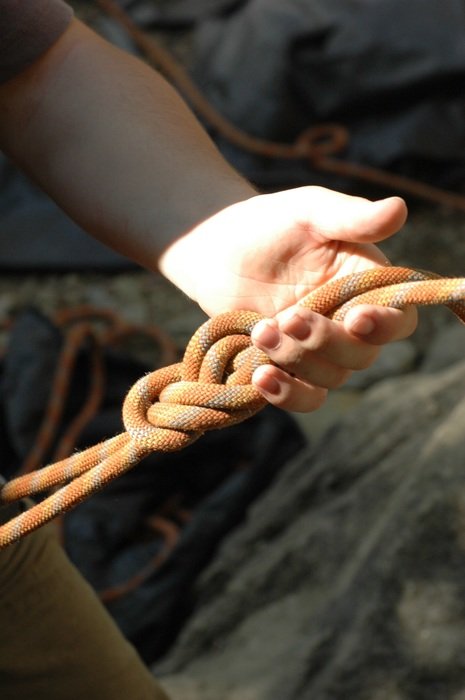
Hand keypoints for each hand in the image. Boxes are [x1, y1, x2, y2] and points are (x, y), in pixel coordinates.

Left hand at [160, 186, 416, 411]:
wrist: (216, 250)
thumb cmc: (269, 224)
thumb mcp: (309, 212)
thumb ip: (351, 216)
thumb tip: (399, 208)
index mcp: (366, 285)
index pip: (399, 318)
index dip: (385, 326)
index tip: (355, 318)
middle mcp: (350, 323)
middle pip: (363, 355)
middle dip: (325, 341)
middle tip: (286, 317)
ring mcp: (320, 350)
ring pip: (331, 378)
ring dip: (296, 360)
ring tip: (259, 331)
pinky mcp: (290, 368)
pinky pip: (303, 397)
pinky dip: (286, 393)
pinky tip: (261, 377)